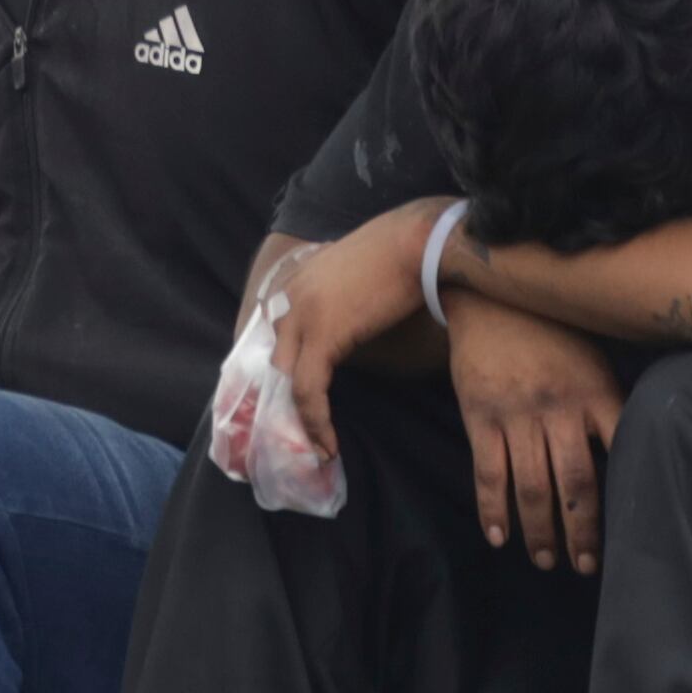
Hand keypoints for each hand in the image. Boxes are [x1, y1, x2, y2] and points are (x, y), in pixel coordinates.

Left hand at [265, 200, 453, 465]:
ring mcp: (300, 316)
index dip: (278, 378)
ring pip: (287, 382)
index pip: (272, 340)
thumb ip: (338, 305)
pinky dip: (315, 422)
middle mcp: (286, 299)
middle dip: (278, 404)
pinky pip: (308, 390)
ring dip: (298, 422)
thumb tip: (345, 331)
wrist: (420, 241)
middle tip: (289, 440)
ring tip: (315, 451)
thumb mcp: (355, 280)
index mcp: (292, 285)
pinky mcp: (322, 335)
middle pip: (271, 363)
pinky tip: (328, 445)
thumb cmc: (402, 256)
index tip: (287, 410)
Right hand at [446, 296, 623, 570]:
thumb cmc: (554, 328)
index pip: (622, 453)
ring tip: (546, 561)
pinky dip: (492, 508)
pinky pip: (487, 471)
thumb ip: (610, 402)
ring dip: (539, 530)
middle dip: (583, 532)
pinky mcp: (480, 415)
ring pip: (531, 486)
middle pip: (576, 483)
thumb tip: (640, 450)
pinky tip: (499, 537)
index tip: (637, 533)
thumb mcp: (595, 356)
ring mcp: (516, 413)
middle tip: (587, 567)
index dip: (627, 498)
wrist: (491, 293)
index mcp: (595, 393)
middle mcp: (558, 408)